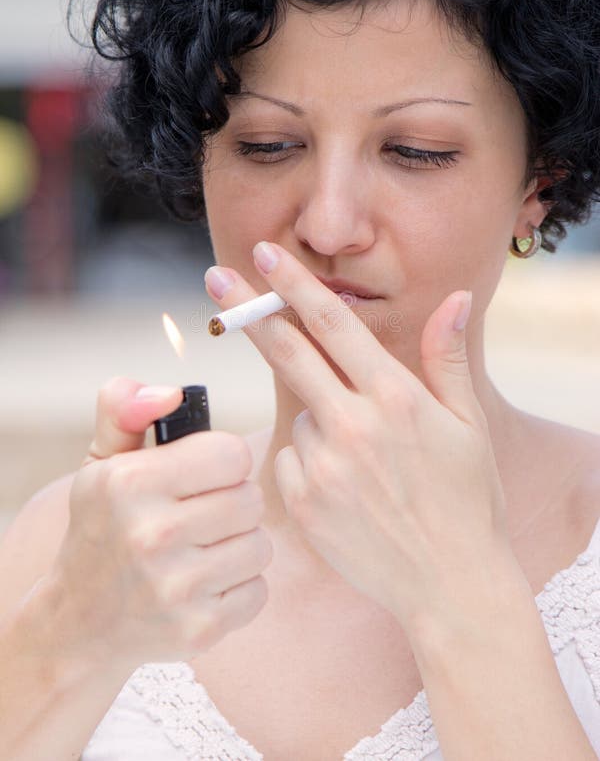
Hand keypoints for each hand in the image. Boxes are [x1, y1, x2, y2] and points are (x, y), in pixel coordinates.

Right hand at [51, 377, 271, 667]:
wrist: (79, 622)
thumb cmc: (104, 527)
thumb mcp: (101, 462)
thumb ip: (125, 408)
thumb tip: (171, 394)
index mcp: (129, 483)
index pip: (232, 454)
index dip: (223, 461)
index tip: (202, 475)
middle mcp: (150, 535)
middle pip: (251, 499)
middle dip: (234, 502)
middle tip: (203, 514)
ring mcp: (175, 588)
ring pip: (260, 546)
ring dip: (239, 545)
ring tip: (204, 548)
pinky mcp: (198, 630)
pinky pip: (259, 591)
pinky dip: (240, 587)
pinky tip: (206, 584)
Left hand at [205, 242, 515, 636]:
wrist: (451, 584)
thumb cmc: (467, 499)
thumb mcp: (468, 424)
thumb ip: (447, 357)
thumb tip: (456, 299)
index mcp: (394, 396)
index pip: (333, 323)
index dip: (295, 283)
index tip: (265, 253)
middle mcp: (352, 424)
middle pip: (287, 351)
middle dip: (248, 308)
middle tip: (216, 275)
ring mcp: (323, 465)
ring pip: (301, 414)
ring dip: (321, 418)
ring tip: (368, 461)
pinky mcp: (303, 502)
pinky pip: (291, 459)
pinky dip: (309, 461)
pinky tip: (347, 488)